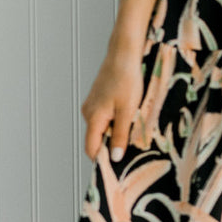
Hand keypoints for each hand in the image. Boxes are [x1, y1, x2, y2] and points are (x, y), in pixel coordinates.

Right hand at [81, 43, 144, 161]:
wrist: (124, 54)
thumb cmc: (127, 80)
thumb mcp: (128, 111)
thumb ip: (120, 135)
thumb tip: (115, 157)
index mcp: (93, 118)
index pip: (92, 149)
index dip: (103, 160)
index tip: (118, 167)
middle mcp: (88, 113)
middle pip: (97, 139)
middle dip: (112, 145)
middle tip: (131, 146)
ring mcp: (92, 105)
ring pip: (102, 127)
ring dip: (115, 131)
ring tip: (132, 125)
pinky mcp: (98, 98)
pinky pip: (104, 117)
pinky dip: (115, 120)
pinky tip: (128, 113)